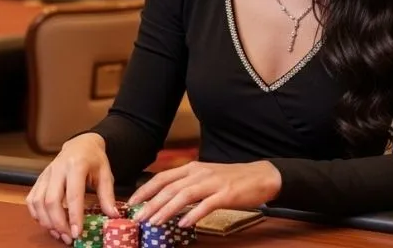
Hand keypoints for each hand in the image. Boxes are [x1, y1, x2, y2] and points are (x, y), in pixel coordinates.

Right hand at [26, 133, 117, 244]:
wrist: (81, 144)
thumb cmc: (94, 159)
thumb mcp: (106, 174)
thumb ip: (108, 195)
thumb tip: (112, 215)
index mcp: (76, 165)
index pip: (73, 194)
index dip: (74, 216)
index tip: (77, 233)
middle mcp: (58, 168)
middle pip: (51, 200)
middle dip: (58, 223)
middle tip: (68, 237)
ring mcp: (46, 173)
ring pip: (38, 201)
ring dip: (46, 221)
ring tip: (59, 233)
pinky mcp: (40, 178)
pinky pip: (31, 199)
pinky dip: (36, 214)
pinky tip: (47, 223)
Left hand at [128, 160, 281, 228]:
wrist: (260, 176)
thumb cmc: (231, 179)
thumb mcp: (205, 176)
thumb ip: (187, 184)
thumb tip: (166, 198)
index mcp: (192, 168)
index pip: (163, 177)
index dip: (146, 189)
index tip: (132, 202)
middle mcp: (200, 173)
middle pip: (170, 187)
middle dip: (151, 203)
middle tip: (138, 217)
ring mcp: (213, 183)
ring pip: (184, 195)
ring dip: (166, 209)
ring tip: (154, 222)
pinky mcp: (226, 194)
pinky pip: (206, 205)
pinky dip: (193, 214)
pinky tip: (183, 224)